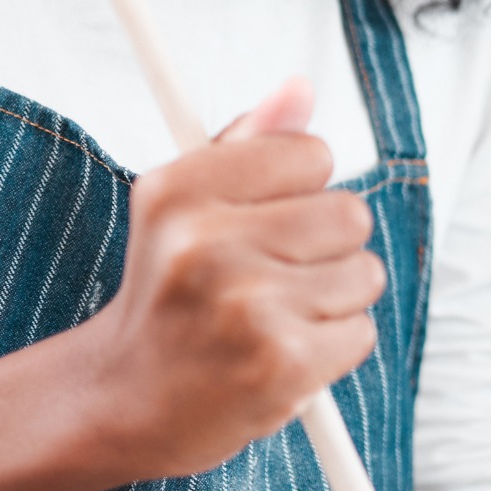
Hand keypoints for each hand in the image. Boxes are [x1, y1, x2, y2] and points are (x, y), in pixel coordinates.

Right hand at [77, 78, 384, 480]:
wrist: (128, 402)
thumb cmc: (169, 293)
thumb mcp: (183, 205)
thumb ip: (248, 144)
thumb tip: (300, 88)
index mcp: (180, 190)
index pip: (312, 153)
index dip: (300, 188)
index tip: (265, 219)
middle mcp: (207, 244)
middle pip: (349, 214)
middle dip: (326, 247)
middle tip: (272, 275)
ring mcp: (247, 307)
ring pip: (363, 274)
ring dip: (333, 299)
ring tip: (273, 317)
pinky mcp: (283, 364)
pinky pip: (360, 332)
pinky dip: (333, 348)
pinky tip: (281, 354)